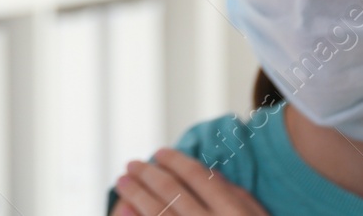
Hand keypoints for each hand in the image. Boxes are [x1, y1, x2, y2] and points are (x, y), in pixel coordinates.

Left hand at [112, 149, 267, 215]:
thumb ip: (239, 197)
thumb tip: (213, 173)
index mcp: (232, 212)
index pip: (197, 176)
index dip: (175, 160)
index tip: (159, 153)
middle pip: (171, 190)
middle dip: (147, 173)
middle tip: (132, 165)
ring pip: (158, 212)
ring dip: (136, 193)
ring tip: (123, 182)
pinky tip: (125, 210)